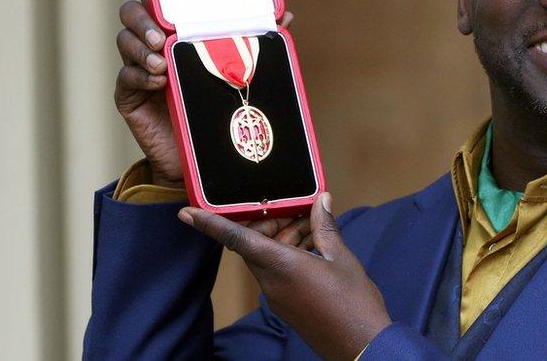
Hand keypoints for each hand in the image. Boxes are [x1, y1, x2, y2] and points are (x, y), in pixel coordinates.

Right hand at [113, 0, 293, 186]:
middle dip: (143, 20)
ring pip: (126, 42)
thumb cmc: (222, 106)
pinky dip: (142, 76)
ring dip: (143, 49)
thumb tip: (286, 15)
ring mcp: (138, 68)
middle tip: (162, 38)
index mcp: (178, 31)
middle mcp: (154, 43)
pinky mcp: (129, 94)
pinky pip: (127, 77)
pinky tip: (159, 81)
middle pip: (133, 13)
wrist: (206, 156)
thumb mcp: (242, 70)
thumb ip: (258, 41)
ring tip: (163, 64)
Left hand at [178, 193, 390, 359]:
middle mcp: (271, 281)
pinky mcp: (285, 303)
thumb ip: (325, 227)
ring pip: (267, 255)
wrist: (360, 344)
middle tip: (301, 212)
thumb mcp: (341, 257)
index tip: (186, 214)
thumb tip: (321, 200)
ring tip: (317, 230)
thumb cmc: (353, 302)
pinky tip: (316, 248)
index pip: (236, 239)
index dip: (210, 224)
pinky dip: (290, 254)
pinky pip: (277, 270)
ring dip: (286, 237)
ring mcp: (277, 295)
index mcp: (281, 266)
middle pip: (255, 242)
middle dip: (272, 222)